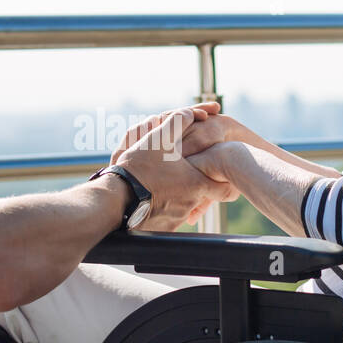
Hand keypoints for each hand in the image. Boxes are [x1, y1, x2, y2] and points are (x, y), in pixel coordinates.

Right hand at [115, 109, 234, 231]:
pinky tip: (151, 199)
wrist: (116, 198)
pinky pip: (168, 218)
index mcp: (196, 184)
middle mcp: (190, 204)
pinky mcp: (163, 230)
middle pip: (203, 198)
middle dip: (196, 187)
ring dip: (177, 198)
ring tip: (161, 187)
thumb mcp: (160, 137)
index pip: (226, 188)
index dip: (226, 181)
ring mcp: (177, 219)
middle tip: (184, 178)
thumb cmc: (139, 168)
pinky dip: (163, 209)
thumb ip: (179, 121)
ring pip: (185, 208)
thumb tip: (192, 113)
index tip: (219, 176)